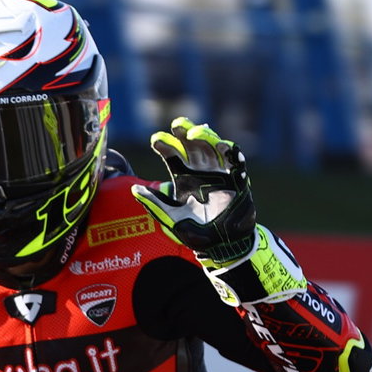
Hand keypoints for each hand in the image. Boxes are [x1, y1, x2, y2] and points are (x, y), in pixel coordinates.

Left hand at [131, 117, 256, 266]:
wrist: (221, 245)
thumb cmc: (196, 232)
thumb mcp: (172, 217)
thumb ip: (155, 203)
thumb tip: (134, 189)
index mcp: (183, 177)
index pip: (172, 154)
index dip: (164, 145)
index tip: (155, 140)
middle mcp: (200, 170)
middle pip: (192, 144)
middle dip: (185, 132)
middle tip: (177, 125)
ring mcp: (219, 172)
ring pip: (212, 147)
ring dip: (205, 137)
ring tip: (194, 133)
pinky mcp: (237, 178)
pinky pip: (236, 161)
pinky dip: (231, 151)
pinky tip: (223, 145)